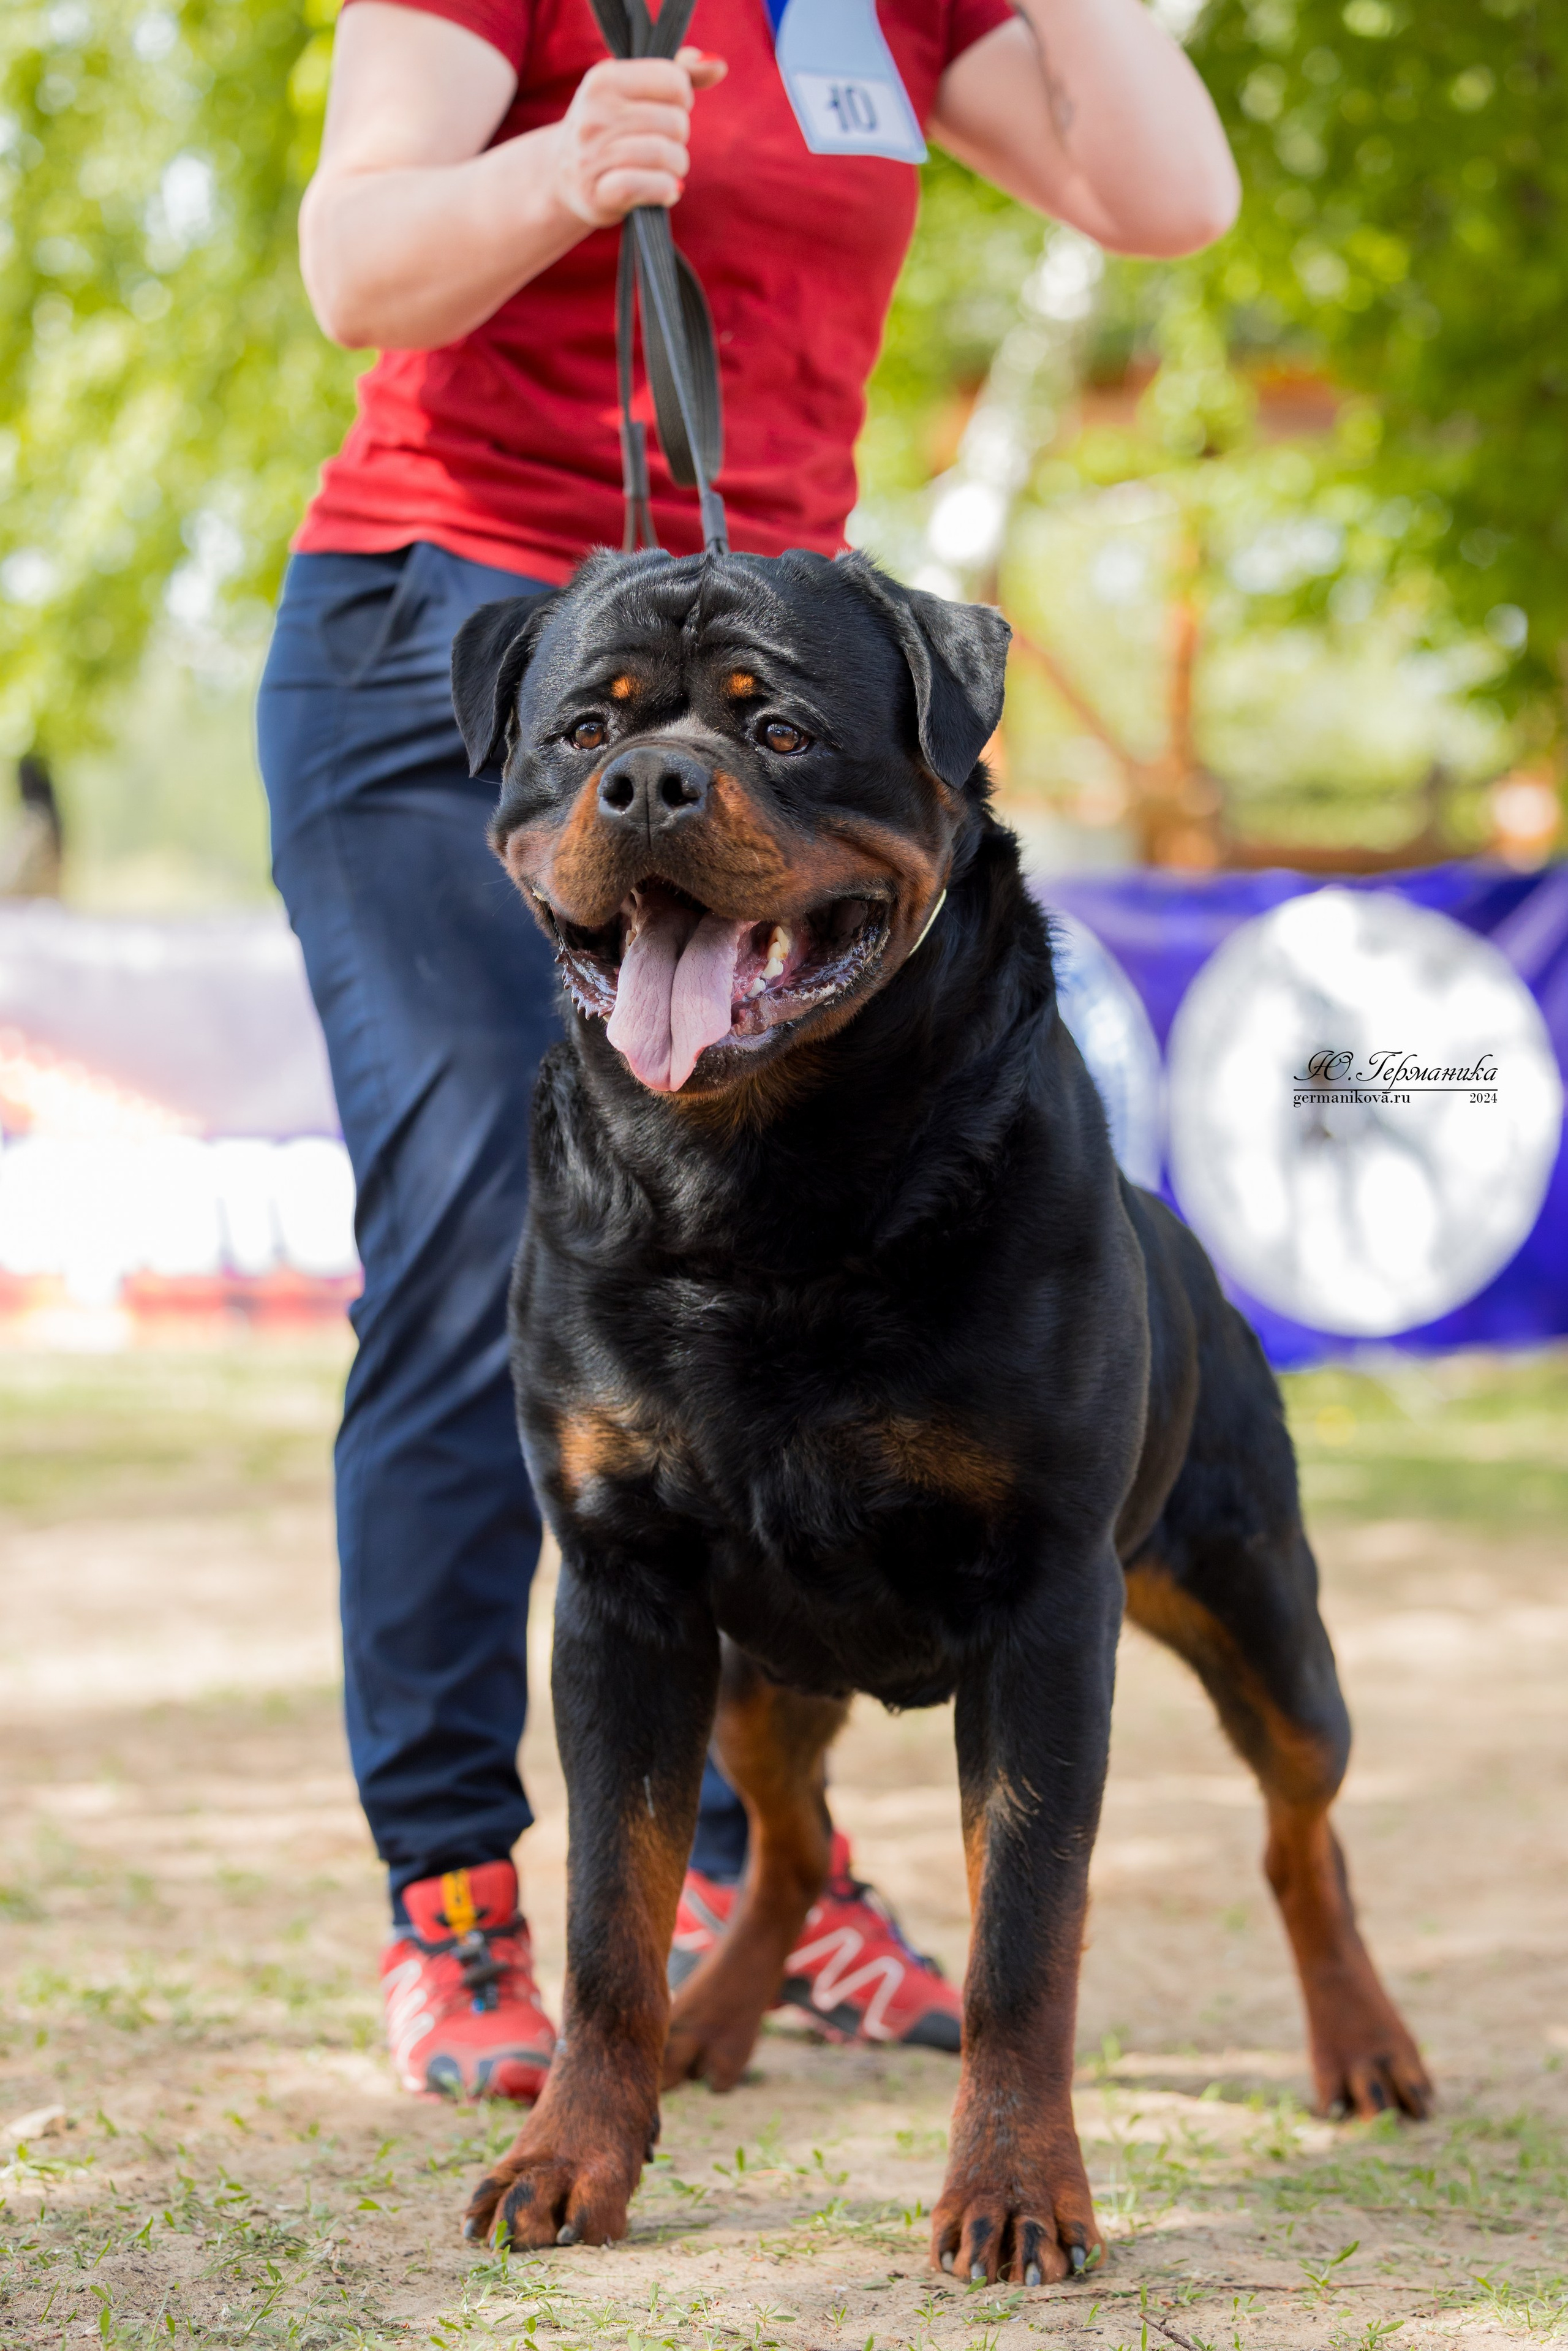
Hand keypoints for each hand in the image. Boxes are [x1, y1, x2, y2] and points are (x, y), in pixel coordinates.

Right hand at [554, 46, 726, 228]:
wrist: (561, 176)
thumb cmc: (609, 129)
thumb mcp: (634, 92)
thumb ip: (677, 73)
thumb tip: (717, 66)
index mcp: (604, 78)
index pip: (674, 81)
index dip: (681, 100)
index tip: (667, 110)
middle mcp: (595, 113)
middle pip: (675, 122)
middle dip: (679, 138)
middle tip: (663, 145)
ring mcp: (593, 154)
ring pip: (665, 155)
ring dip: (676, 168)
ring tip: (666, 170)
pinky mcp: (597, 193)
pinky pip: (647, 186)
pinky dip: (665, 190)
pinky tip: (666, 191)